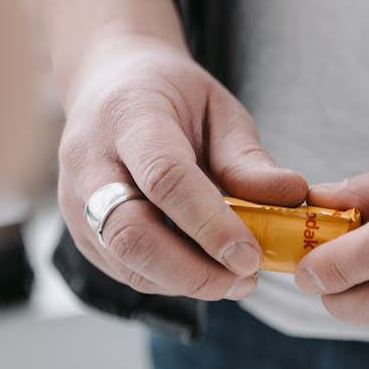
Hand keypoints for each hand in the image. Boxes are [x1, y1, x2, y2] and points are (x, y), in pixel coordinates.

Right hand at [58, 34, 306, 299]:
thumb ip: (247, 159)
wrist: (109, 86)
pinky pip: (125, 270)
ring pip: (125, 261)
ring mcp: (76, 202)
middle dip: (191, 270)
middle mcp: (89, 162)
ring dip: (185, 282)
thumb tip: (292, 197)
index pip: (164, 177)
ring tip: (235, 280)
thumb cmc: (170, 97)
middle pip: (129, 233)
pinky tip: (204, 271)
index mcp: (129, 117)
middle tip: (244, 279)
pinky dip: (169, 281)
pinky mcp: (80, 232)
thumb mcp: (218, 109)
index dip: (209, 223)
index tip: (250, 255)